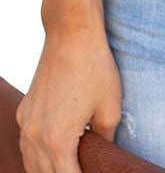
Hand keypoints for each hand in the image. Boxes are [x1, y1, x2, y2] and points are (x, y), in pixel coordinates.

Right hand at [16, 27, 121, 172]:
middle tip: (84, 169)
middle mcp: (35, 136)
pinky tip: (53, 154)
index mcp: (58, 140)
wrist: (72, 34)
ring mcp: (26, 123)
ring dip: (48, 171)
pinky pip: (27, 145)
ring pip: (31, 164)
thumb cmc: (94, 67)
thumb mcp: (110, 107)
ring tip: (71, 166)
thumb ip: (105, 140)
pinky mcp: (25, 111)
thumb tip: (104, 154)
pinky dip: (37, 156)